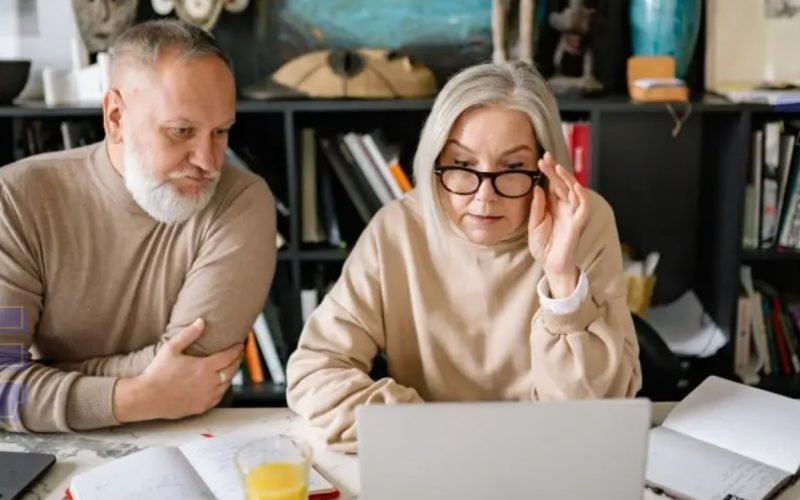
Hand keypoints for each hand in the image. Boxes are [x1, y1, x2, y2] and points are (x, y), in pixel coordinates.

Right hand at [113, 319, 243, 422]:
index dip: (237, 349)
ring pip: (227, 385)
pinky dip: (222, 389)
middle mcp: (209, 383)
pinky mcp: (201, 407)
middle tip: (239, 354)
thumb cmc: (157, 373)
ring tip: (230, 368)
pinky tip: (220, 385)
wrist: (146, 397)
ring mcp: (206, 397)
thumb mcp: (171, 348)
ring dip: (231, 375)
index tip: (240, 344)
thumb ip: (189, 334)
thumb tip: (201, 321)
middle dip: (237, 361)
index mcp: (204, 367)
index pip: (229, 356)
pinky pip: (219, 398)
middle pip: (232, 370)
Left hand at [529, 152, 588, 298]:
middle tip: (545, 157)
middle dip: (555, 170)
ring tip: (557, 167)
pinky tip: (575, 186)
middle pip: (562, 184)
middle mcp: (565, 207)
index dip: (548, 172)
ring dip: (567, 178)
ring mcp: (572, 214)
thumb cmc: (543, 246)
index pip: (553, 185)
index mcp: (554, 206)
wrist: (550, 265)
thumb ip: (537, 207)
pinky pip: (583, 207)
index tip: (539, 160)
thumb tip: (537, 188)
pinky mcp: (578, 223)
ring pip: (574, 191)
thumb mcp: (534, 224)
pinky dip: (581, 196)